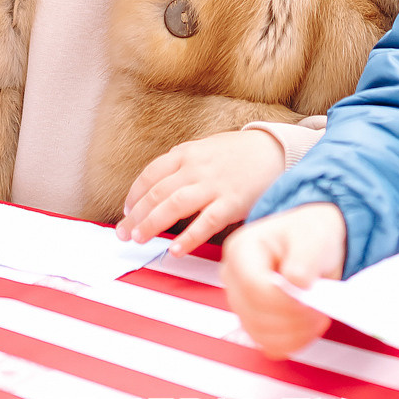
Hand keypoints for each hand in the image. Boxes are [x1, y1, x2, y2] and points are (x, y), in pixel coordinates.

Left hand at [117, 129, 285, 254]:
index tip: (127, 210)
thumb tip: (157, 189)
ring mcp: (213, 185)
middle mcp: (196, 168)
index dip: (134, 195)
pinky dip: (188, 237)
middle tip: (124, 232)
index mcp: (186, 153)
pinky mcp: (232, 202)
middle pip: (157, 193)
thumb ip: (182, 165)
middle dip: (136, 215)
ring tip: (140, 239)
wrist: (274, 149)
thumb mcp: (204, 148)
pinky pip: (205, 222)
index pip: (150, 175)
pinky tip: (175, 250)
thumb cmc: (236, 153)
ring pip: (174, 206)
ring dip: (153, 224)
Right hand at [220, 202, 347, 358]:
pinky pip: (268, 345)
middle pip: (256, 315)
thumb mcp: (313, 236)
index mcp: (241, 250)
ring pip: (261, 335)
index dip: (284, 301)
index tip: (309, 299)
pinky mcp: (252, 322)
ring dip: (295, 332)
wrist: (312, 244)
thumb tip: (296, 283)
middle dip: (294, 318)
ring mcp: (240, 302)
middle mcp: (233, 278)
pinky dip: (292, 341)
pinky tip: (307, 326)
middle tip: (319, 308)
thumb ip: (305, 258)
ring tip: (316, 316)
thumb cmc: (308, 235)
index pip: (254, 287)